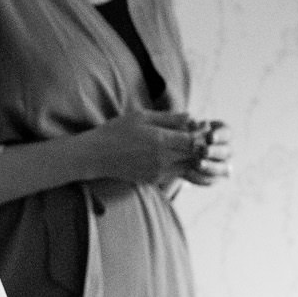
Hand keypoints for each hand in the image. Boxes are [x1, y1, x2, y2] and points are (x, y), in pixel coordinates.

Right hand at [85, 109, 202, 185]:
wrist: (97, 155)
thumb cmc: (117, 131)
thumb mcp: (142, 117)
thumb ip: (169, 118)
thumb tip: (191, 116)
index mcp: (161, 140)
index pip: (194, 140)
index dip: (200, 133)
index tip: (200, 126)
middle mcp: (163, 159)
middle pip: (194, 155)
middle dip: (199, 145)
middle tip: (198, 135)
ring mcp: (159, 172)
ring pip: (187, 167)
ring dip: (191, 157)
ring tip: (186, 145)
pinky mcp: (154, 180)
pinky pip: (175, 174)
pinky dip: (180, 165)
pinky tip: (173, 154)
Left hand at [181, 119, 231, 185]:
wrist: (171, 151)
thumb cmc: (178, 132)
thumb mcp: (181, 127)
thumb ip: (188, 125)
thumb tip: (192, 122)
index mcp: (222, 134)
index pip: (227, 134)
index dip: (220, 135)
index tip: (210, 136)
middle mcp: (225, 150)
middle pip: (227, 152)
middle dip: (215, 151)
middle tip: (204, 151)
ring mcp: (220, 165)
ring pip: (222, 169)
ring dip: (210, 166)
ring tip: (198, 164)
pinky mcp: (211, 178)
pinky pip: (209, 180)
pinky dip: (199, 177)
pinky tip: (188, 173)